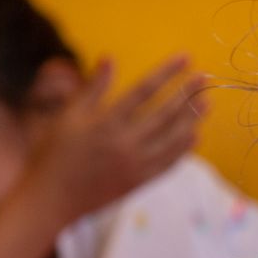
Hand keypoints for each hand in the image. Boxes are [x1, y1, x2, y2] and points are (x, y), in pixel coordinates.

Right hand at [26, 55, 208, 222]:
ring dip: (191, 120)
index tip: (185, 58)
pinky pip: (168, 164)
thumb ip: (92, 88)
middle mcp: (124, 143)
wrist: (51, 200)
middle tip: (205, 78)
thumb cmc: (53, 154)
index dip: (166, 72)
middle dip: (186, 94)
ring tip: (207, 104)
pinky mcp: (138, 182)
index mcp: (106, 122)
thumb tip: (109, 57)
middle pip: (164, 113)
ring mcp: (134, 165)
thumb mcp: (67, 117)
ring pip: (171, 139)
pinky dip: (183, 150)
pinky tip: (194, 136)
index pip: (144, 90)